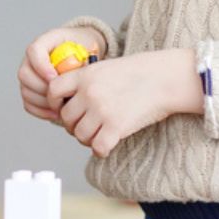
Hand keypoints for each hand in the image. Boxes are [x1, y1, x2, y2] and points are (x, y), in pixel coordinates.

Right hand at [18, 27, 106, 121]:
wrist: (83, 55)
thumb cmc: (84, 50)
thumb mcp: (86, 47)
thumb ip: (79, 57)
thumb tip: (77, 72)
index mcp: (45, 43)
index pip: (33, 51)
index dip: (41, 66)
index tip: (55, 78)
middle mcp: (31, 59)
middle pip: (25, 74)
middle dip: (43, 88)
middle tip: (61, 95)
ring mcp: (29, 75)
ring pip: (26, 91)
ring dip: (43, 102)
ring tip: (61, 105)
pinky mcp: (31, 90)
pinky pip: (28, 104)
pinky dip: (41, 111)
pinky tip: (56, 112)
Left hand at [48, 48, 202, 156]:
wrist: (165, 78)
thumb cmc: (139, 72)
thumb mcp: (105, 68)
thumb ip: (86, 82)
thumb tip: (70, 102)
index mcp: (85, 75)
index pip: (53, 90)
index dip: (53, 102)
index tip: (61, 108)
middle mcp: (89, 92)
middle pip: (66, 117)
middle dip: (73, 125)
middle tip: (86, 125)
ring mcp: (101, 110)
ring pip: (80, 135)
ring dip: (87, 139)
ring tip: (98, 135)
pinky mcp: (116, 127)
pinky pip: (98, 148)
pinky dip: (101, 150)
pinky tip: (107, 146)